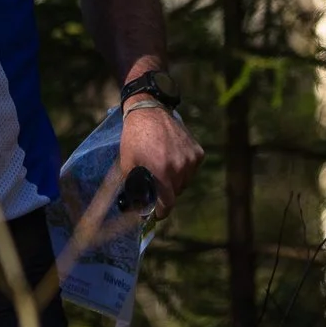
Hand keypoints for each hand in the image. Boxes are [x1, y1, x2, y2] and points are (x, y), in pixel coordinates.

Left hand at [116, 99, 201, 215]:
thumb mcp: (127, 163)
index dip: (162, 212)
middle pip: (176, 192)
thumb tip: (134, 204)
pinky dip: (184, 168)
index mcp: (163, 171)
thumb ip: (132, 185)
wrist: (148, 111)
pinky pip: (192, 169)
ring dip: (175, 181)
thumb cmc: (134, 138)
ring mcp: (191, 159)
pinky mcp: (197, 151)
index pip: (168, 202)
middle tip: (155, 186)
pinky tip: (172, 158)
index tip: (157, 214)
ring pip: (185, 181)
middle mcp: (180, 167)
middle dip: (165, 193)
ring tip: (163, 169)